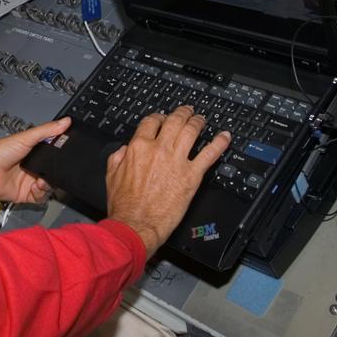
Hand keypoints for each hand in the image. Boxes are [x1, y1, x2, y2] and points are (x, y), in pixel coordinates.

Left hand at [0, 117, 70, 203]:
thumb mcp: (26, 137)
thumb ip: (47, 130)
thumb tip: (65, 121)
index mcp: (34, 153)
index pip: (53, 156)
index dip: (61, 158)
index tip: (66, 157)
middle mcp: (32, 167)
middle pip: (53, 174)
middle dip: (56, 174)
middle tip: (55, 171)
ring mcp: (29, 181)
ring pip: (49, 187)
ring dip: (48, 185)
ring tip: (41, 181)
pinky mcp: (25, 194)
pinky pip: (40, 198)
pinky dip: (41, 194)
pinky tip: (36, 187)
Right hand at [105, 105, 230, 256]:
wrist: (136, 224)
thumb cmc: (125, 205)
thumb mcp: (111, 176)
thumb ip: (118, 158)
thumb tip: (125, 150)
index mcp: (138, 148)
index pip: (151, 122)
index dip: (158, 116)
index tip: (162, 118)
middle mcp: (159, 150)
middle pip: (174, 121)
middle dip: (182, 113)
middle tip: (187, 111)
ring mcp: (177, 161)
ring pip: (191, 131)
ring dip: (198, 122)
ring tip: (201, 119)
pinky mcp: (191, 176)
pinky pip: (209, 154)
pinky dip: (219, 143)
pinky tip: (225, 136)